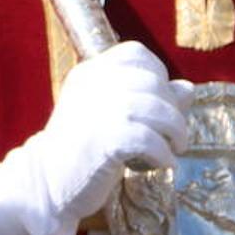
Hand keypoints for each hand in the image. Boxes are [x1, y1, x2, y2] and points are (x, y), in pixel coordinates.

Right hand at [10, 41, 191, 234]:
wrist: (46, 181)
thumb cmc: (81, 148)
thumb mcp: (110, 113)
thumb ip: (145, 97)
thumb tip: (187, 88)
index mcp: (90, 73)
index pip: (135, 53)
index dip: (157, 75)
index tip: (158, 102)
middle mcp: (93, 84)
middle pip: (153, 82)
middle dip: (173, 110)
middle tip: (171, 135)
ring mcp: (97, 111)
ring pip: (158, 109)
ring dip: (176, 132)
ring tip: (171, 149)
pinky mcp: (104, 141)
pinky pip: (151, 140)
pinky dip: (164, 154)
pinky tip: (160, 164)